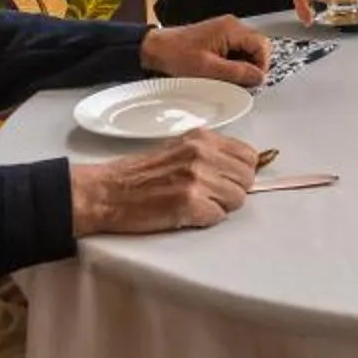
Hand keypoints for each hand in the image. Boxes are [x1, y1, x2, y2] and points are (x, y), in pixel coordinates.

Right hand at [69, 131, 258, 235]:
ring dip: (219, 206)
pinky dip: (205, 219)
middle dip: (233, 190)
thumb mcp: (179, 149)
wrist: (108, 192)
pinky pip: (218, 216)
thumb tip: (240, 167)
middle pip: (247, 178)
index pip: (249, 155)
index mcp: (202, 138)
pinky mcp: (190, 203)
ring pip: (237, 199)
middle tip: (208, 195)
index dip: (240, 172)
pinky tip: (186, 213)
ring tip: (195, 204)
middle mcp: (203, 154)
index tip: (226, 180)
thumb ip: (210, 154)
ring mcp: (197, 178)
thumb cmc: (140, 174)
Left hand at [141, 15, 270, 86]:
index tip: (253, 80)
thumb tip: (259, 76)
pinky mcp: (219, 38)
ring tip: (226, 76)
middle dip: (252, 65)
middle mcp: (231, 26)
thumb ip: (237, 72)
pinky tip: (220, 71)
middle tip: (240, 80)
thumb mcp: (209, 69)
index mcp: (230, 29)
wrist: (156, 49)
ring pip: (247, 50)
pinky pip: (236, 51)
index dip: (261, 65)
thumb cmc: (176, 55)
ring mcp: (225, 31)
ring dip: (241, 65)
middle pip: (256, 46)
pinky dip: (233, 63)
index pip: (261, 45)